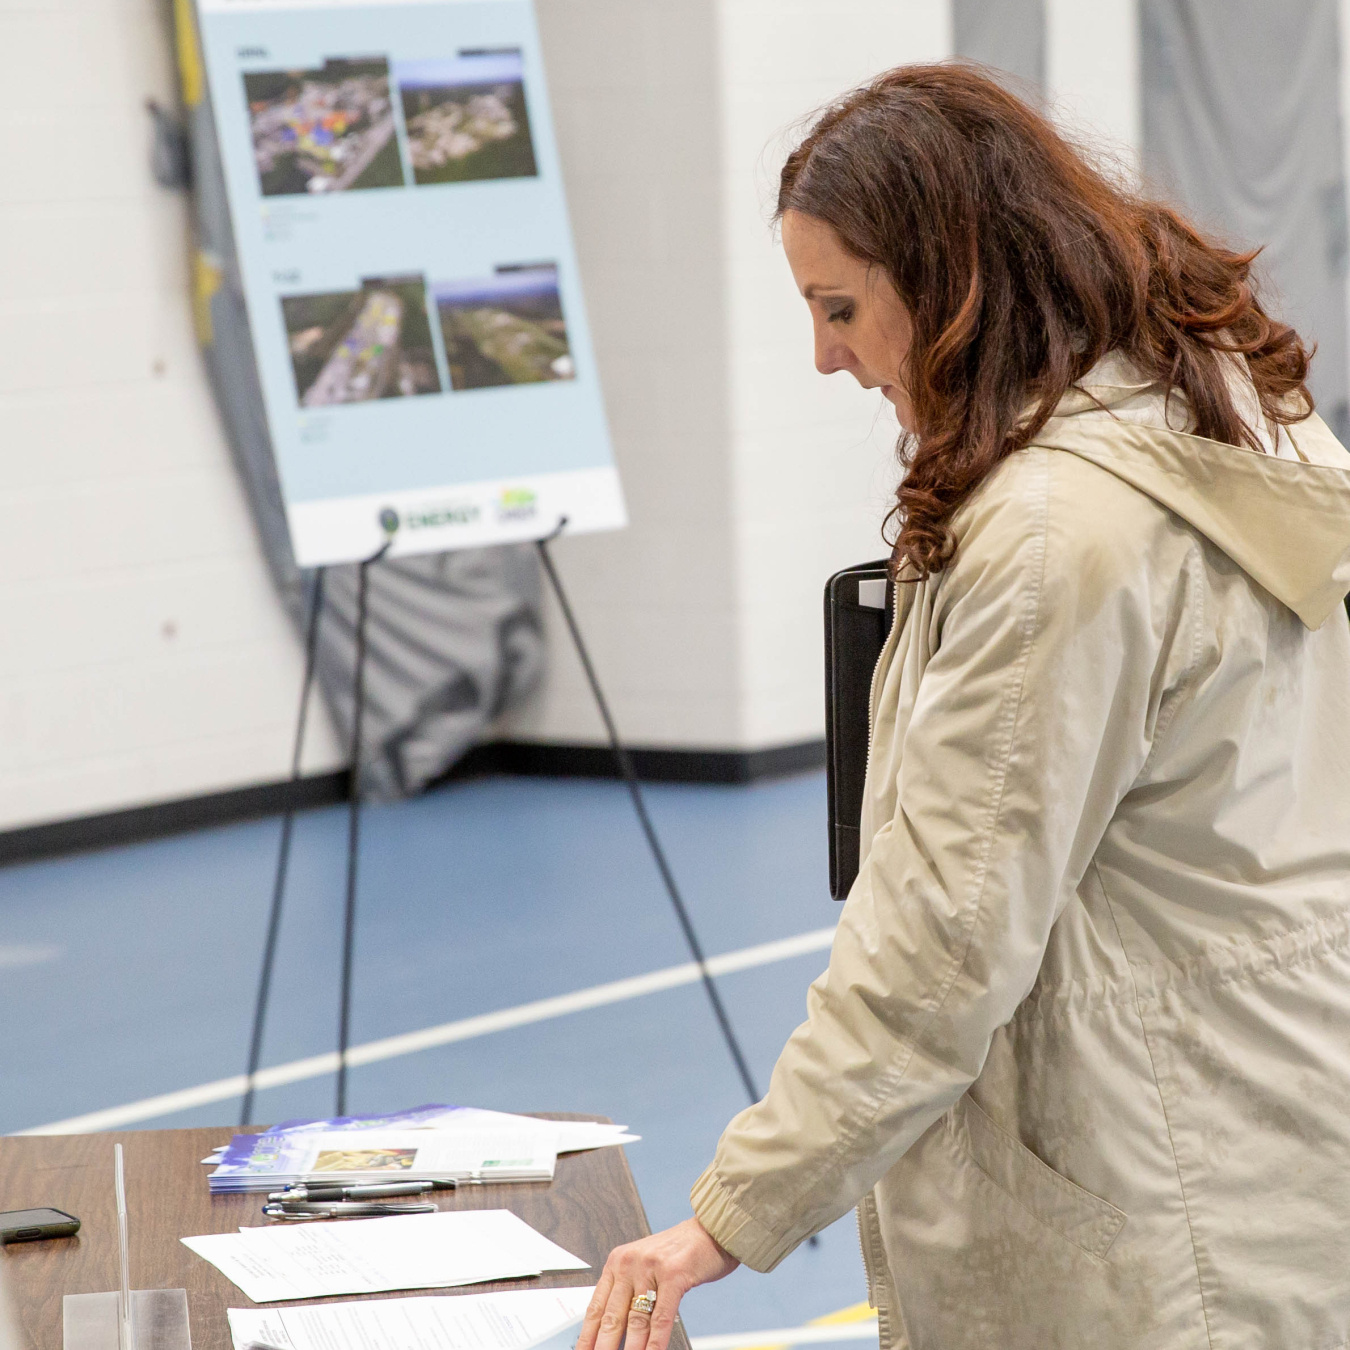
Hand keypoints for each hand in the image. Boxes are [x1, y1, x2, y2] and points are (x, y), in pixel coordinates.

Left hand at [577, 1217, 738, 1349]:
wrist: (711, 1229)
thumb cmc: (679, 1252)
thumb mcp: (645, 1266)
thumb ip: (630, 1294)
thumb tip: (615, 1333)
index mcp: (618, 1262)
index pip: (596, 1307)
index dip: (587, 1336)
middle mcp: (630, 1263)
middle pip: (611, 1317)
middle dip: (603, 1347)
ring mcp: (650, 1268)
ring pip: (636, 1320)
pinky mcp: (673, 1274)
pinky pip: (661, 1316)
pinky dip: (655, 1341)